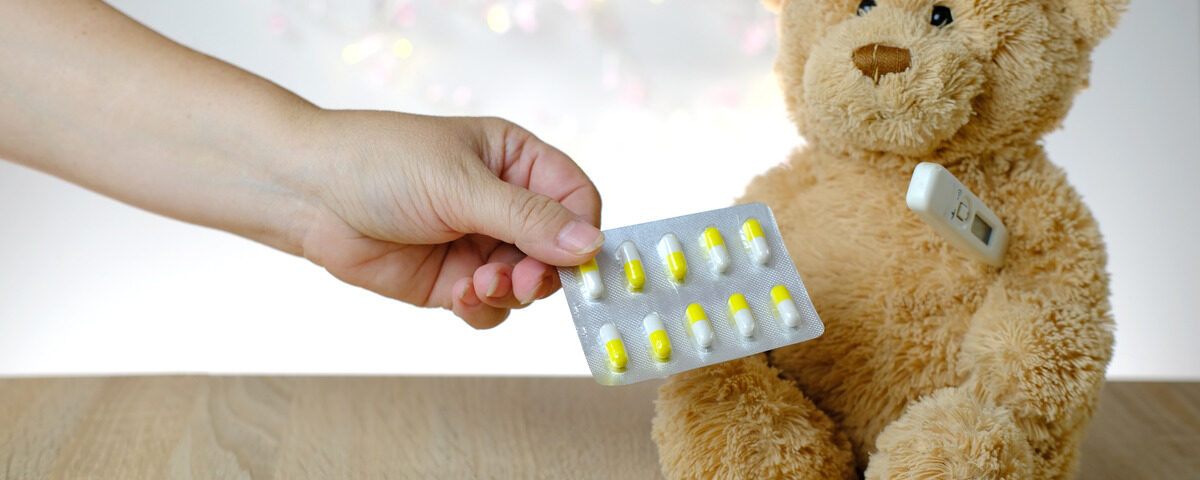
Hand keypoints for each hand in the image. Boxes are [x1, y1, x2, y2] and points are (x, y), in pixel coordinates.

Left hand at [299, 112, 602, 328]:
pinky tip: (459, 295)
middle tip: (521, 281)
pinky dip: (484, 308)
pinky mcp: (454, 281)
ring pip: (528, 284)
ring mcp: (480, 244)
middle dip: (543, 271)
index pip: (575, 199)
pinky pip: (492, 307)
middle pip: (557, 251)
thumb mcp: (460, 184)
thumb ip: (527, 218)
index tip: (578, 261)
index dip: (582, 232)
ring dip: (511, 291)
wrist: (308, 194)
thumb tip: (590, 244)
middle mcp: (504, 203)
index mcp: (515, 160)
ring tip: (478, 282)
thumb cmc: (379, 163)